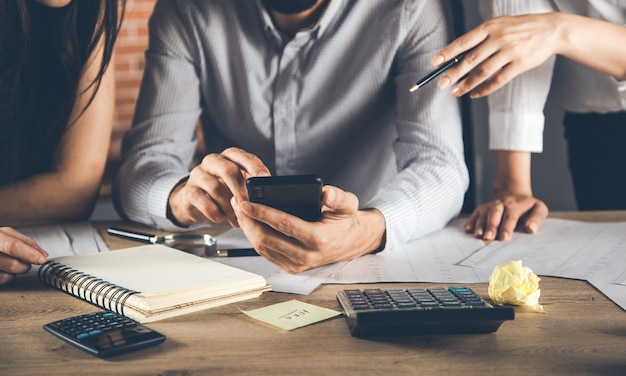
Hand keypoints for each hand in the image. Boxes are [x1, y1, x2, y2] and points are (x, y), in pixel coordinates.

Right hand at [0, 227, 47, 284]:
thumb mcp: (4, 234)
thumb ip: (25, 242)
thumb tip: (43, 254)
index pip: (13, 246)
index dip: (30, 254)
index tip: (42, 259)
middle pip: (13, 264)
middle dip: (25, 266)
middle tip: (25, 262)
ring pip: (8, 276)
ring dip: (15, 273)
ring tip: (8, 264)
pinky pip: (0, 281)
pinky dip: (5, 278)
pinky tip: (2, 270)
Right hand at [167, 147, 269, 226]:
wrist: (195, 201)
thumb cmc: (224, 191)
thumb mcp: (239, 185)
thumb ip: (252, 186)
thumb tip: (271, 196)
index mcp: (230, 157)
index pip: (243, 157)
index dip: (255, 167)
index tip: (265, 179)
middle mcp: (213, 161)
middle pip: (228, 170)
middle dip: (241, 190)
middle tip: (250, 205)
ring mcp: (199, 174)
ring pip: (215, 186)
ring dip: (228, 206)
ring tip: (237, 220)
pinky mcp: (188, 190)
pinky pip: (199, 198)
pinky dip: (211, 210)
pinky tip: (219, 218)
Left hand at [231, 185, 385, 272]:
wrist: (350, 242)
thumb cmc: (345, 220)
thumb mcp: (348, 204)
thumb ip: (338, 197)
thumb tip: (325, 193)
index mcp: (318, 238)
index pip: (284, 225)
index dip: (262, 213)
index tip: (246, 202)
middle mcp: (306, 255)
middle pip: (266, 239)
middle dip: (248, 220)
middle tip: (238, 202)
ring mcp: (297, 264)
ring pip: (262, 248)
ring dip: (247, 228)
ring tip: (239, 209)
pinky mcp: (290, 267)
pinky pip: (266, 253)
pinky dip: (254, 237)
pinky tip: (248, 222)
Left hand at [432, 13, 558, 97]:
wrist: (552, 30)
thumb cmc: (520, 28)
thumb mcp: (500, 25)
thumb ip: (481, 37)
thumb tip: (457, 54)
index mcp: (490, 27)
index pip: (464, 41)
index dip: (448, 52)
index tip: (435, 62)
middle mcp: (498, 38)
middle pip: (470, 59)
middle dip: (453, 73)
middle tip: (441, 84)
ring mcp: (509, 52)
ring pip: (482, 72)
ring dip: (466, 84)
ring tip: (455, 92)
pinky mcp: (519, 64)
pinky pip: (498, 80)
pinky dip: (484, 89)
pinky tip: (474, 94)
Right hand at [465, 191, 548, 241]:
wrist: (512, 191)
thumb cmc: (527, 205)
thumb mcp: (538, 208)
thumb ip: (537, 218)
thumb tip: (531, 229)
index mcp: (514, 206)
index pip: (510, 218)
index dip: (507, 228)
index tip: (505, 238)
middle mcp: (500, 204)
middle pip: (494, 215)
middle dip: (491, 227)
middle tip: (488, 238)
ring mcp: (489, 205)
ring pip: (483, 215)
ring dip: (480, 225)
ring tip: (478, 235)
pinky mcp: (482, 208)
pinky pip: (475, 214)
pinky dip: (471, 221)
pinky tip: (468, 229)